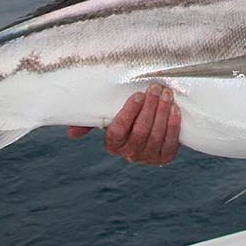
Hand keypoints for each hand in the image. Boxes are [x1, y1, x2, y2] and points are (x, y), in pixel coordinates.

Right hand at [66, 84, 180, 165]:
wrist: (151, 125)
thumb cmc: (128, 117)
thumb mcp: (108, 116)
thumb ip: (90, 121)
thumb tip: (71, 133)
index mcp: (112, 144)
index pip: (118, 131)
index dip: (129, 113)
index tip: (138, 95)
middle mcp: (129, 153)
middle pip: (140, 131)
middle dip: (149, 108)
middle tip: (155, 89)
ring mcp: (148, 156)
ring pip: (156, 135)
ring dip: (162, 113)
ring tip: (166, 94)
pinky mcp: (165, 156)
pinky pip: (170, 141)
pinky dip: (173, 124)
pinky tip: (174, 109)